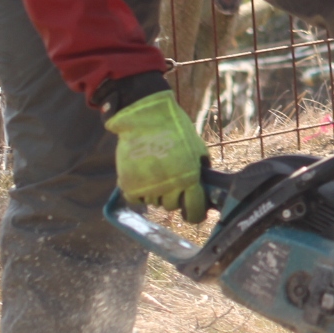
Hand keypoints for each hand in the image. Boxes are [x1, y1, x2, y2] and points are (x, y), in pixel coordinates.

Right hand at [107, 90, 209, 222]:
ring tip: (155, 171)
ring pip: (154, 202)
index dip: (195, 214)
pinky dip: (139, 192)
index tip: (193, 214)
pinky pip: (136, 199)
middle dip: (174, 196)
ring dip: (156, 192)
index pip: (195, 211)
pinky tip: (142, 176)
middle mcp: (169, 187)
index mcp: (190, 178)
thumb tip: (204, 188)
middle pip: (172, 206)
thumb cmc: (175, 130)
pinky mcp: (129, 185)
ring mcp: (148, 188)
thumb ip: (201, 170)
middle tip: (171, 179)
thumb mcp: (197, 149)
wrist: (144, 118)